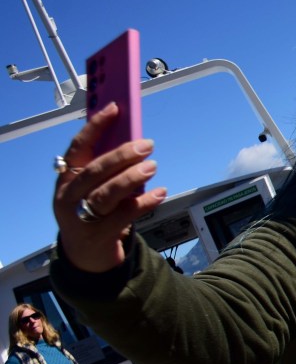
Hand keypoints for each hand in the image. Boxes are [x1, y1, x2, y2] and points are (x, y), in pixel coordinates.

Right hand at [53, 102, 166, 271]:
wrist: (86, 254)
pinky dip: (144, 202)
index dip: (95, 126)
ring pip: (105, 194)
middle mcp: (69, 196)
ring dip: (131, 178)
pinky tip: (160, 193)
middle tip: (146, 144)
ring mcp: (81, 218)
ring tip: (152, 166)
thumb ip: (107, 168)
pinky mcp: (98, 235)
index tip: (115, 109)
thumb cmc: (93, 211)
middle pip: (94, 171)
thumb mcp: (93, 188)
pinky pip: (124, 216)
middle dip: (121, 155)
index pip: (79, 147)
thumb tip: (134, 141)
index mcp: (66, 178)